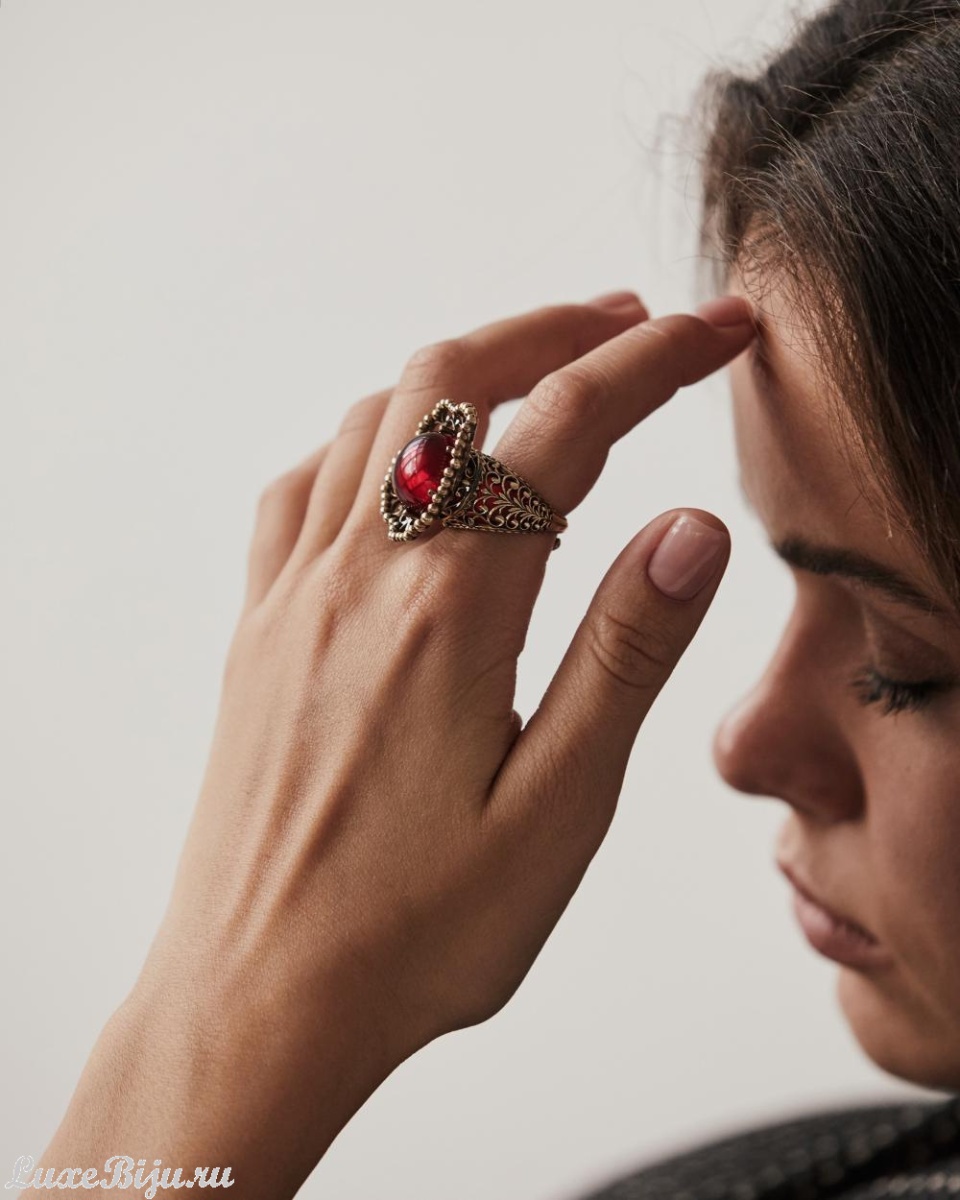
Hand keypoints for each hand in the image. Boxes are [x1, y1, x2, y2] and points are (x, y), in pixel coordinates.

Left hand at [43, 290, 754, 1196]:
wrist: (257, 1002)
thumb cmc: (410, 932)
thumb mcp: (557, 809)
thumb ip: (623, 653)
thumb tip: (689, 529)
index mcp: (448, 614)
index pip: (565, 430)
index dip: (653, 362)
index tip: (715, 333)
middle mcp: (359, 579)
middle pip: (455, 383)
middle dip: (553, 329)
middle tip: (632, 322)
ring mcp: (294, 596)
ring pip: (374, 417)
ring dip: (465, 370)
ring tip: (536, 373)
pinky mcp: (259, 631)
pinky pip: (302, 486)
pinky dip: (366, 438)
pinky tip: (400, 465)